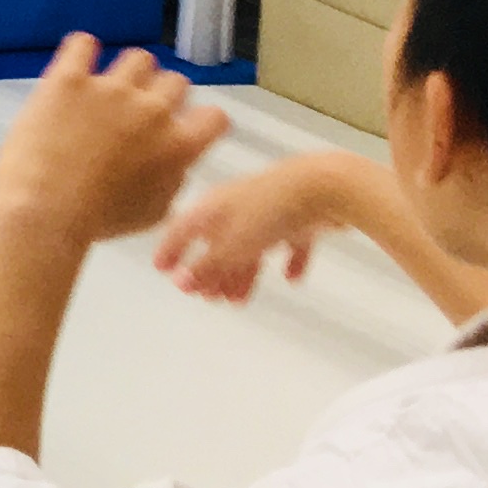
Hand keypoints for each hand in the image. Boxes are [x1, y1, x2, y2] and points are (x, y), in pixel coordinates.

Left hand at [0, 35, 231, 250]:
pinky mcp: (69, 80)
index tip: (185, 122)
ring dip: (129, 71)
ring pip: (138, 58)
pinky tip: (79, 60)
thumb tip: (174, 163)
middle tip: (139, 110)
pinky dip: (82, 49)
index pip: (214, 116)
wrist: (46, 210)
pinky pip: (82, 45)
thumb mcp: (153, 212)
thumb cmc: (98, 220)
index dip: (201, 119)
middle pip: (174, 81)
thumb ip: (171, 180)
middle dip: (160, 94)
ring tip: (111, 85)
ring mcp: (111, 90)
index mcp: (178, 145)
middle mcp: (152, 110)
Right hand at [154, 156, 338, 303]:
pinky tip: (292, 278)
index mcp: (214, 206)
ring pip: (250, 247)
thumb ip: (208, 266)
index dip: (170, 248)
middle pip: (218, 242)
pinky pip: (290, 243)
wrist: (326, 187)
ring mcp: (270, 212)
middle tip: (207, 298)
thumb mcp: (234, 244)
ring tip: (238, 300)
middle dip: (211, 270)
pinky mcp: (300, 219)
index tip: (161, 268)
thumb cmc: (270, 210)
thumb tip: (179, 283)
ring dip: (242, 274)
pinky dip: (289, 261)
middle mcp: (237, 206)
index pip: (183, 228)